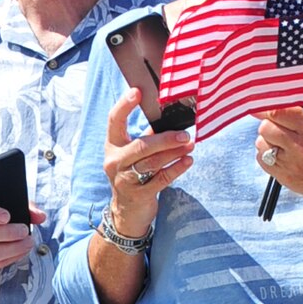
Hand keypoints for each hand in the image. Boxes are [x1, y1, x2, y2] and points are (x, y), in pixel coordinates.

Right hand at [103, 90, 192, 237]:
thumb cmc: (133, 175)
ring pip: (152, 162)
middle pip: (141, 146)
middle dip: (165, 139)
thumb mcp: (132, 155)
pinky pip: (161, 179)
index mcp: (112, 145)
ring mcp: (125, 180)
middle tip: (185, 134)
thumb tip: (170, 117)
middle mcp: (115, 161)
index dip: (124, 105)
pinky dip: (176, 168)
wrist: (127, 212)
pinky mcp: (139, 195)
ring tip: (190, 144)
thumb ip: (146, 137)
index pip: (114, 120)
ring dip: (174, 153)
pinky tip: (188, 161)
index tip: (138, 91)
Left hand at [253, 108, 302, 210]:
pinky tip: (278, 156)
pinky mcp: (284, 177)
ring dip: (266, 141)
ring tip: (280, 145)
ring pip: (261, 143)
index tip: (259, 109)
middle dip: (268, 126)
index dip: (265, 109)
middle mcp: (301, 146)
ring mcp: (292, 164)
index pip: (278, 112)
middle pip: (266, 128)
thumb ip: (293, 115)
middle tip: (276, 129)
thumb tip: (265, 108)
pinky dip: (265, 155)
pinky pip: (261, 160)